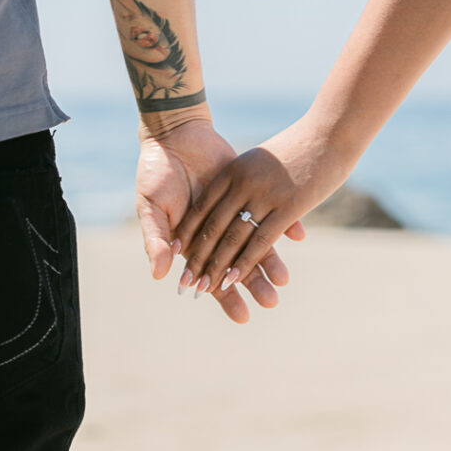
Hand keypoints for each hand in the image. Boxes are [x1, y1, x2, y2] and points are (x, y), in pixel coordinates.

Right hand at [136, 118, 304, 322]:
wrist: (175, 134)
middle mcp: (219, 234)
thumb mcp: (151, 207)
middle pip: (239, 265)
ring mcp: (237, 214)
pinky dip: (286, 223)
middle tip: (271, 301)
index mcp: (195, 244)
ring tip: (284, 279)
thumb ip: (156, 240)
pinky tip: (299, 236)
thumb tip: (161, 274)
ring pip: (257, 242)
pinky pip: (271, 210)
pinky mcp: (251, 193)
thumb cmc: (155, 173)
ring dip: (272, 261)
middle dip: (254, 285)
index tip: (243, 316)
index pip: (213, 277)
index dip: (226, 296)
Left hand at [174, 116, 351, 294]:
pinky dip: (244, 263)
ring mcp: (265, 195)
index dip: (187, 233)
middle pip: (213, 228)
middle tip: (186, 285)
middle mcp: (243, 183)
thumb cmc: (300, 146)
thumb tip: (235, 201)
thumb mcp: (263, 160)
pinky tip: (233, 281)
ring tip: (202, 290)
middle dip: (198, 260)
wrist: (332, 129)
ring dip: (217, 268)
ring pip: (233, 239)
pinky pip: (260, 240)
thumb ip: (246, 180)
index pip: (201, 208)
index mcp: (233, 171)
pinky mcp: (288, 206)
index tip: (174, 254)